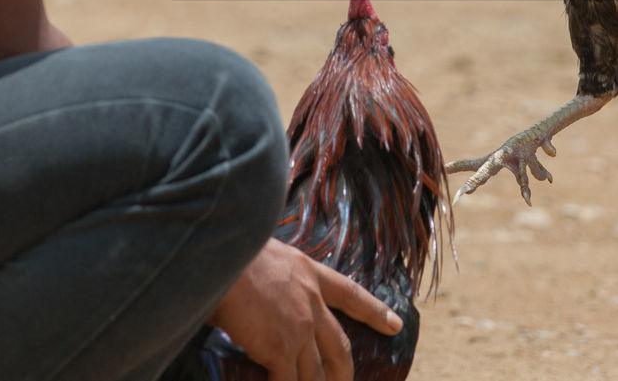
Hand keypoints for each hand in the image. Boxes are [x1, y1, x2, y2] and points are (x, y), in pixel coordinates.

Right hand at [208, 239, 401, 380]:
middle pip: (339, 347)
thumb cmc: (228, 250)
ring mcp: (300, 328)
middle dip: (344, 372)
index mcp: (308, 272)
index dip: (374, 311)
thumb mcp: (260, 254)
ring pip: (316, 373)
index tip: (395, 324)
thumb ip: (268, 281)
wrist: (222, 251)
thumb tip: (249, 300)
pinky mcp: (281, 349)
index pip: (349, 293)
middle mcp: (311, 301)